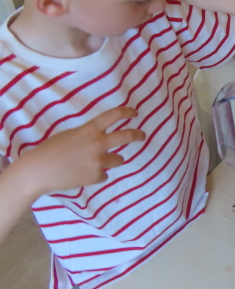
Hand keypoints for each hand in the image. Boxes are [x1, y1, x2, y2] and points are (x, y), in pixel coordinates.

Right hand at [16, 107, 142, 194]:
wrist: (39, 171)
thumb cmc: (50, 150)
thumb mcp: (71, 135)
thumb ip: (88, 135)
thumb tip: (101, 138)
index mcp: (90, 130)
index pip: (114, 115)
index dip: (127, 112)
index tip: (135, 113)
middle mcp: (98, 144)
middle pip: (127, 137)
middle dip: (137, 135)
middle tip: (142, 136)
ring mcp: (99, 161)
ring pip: (119, 160)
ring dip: (113, 160)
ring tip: (99, 161)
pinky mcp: (96, 177)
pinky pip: (104, 175)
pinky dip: (97, 174)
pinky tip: (83, 174)